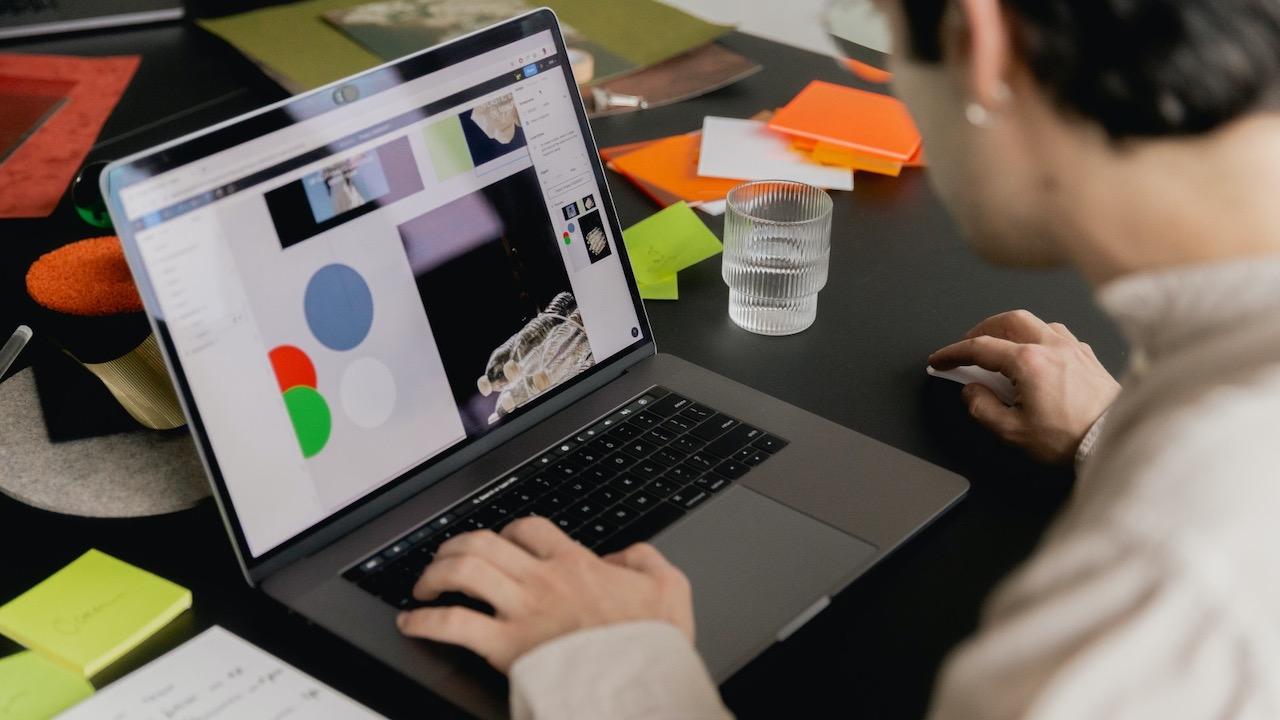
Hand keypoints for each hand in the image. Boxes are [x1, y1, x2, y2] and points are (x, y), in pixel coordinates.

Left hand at [396, 517, 694, 672]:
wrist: (641, 684)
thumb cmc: (652, 645)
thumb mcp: (670, 587)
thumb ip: (644, 560)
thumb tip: (625, 556)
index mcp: (576, 564)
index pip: (528, 528)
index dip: (508, 530)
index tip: (502, 542)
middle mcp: (542, 580)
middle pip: (483, 542)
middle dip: (457, 545)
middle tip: (447, 558)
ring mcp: (521, 611)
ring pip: (463, 571)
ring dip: (435, 573)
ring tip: (426, 584)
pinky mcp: (505, 648)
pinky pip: (453, 624)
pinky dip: (424, 621)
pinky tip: (412, 622)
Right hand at [929, 309, 1120, 463]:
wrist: (1111, 442)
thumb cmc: (1071, 439)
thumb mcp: (1012, 432)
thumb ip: (982, 408)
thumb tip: (971, 392)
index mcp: (1029, 362)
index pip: (980, 348)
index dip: (953, 353)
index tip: (940, 360)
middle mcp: (1051, 347)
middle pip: (1008, 320)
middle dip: (981, 329)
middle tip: (967, 346)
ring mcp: (1073, 349)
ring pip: (1035, 322)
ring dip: (1011, 329)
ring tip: (1000, 346)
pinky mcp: (1088, 357)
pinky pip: (1058, 334)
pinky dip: (1038, 337)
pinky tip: (1035, 353)